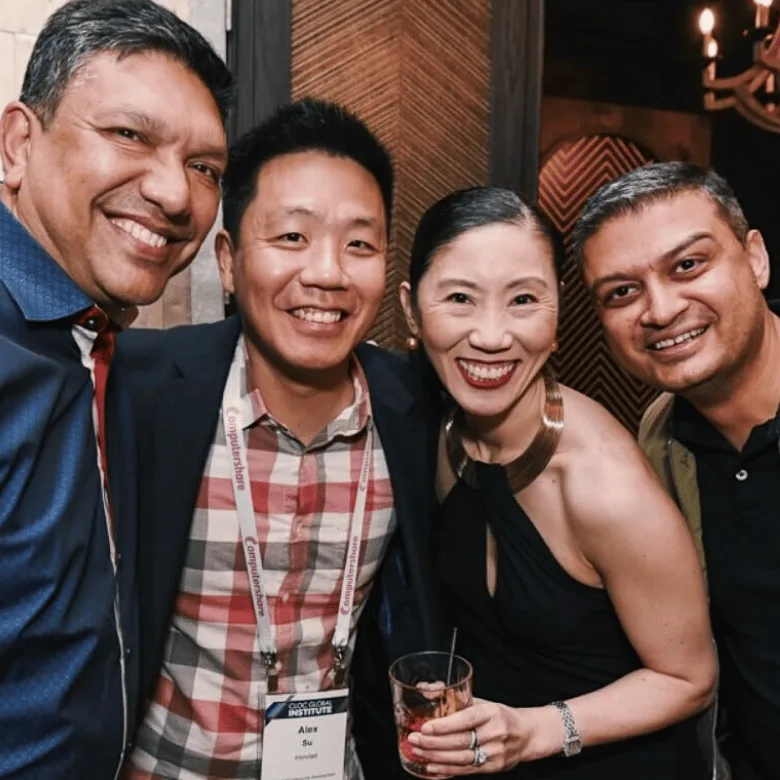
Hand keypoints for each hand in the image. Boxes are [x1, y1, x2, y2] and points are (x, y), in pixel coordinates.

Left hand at [407, 698, 536, 774]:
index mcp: (491, 712)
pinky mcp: (493, 768)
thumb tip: (426, 688)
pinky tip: (431, 768)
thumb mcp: (482, 702)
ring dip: (435, 758)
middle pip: (460, 741)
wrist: (527, 735)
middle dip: (433, 743)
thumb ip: (456, 698)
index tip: (425, 727)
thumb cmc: (499, 715)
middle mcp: (494, 733)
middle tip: (413, 740)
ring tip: (418, 752)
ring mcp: (494, 753)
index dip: (444, 725)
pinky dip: (446, 771)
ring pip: (461, 759)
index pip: (466, 719)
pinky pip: (466, 771)